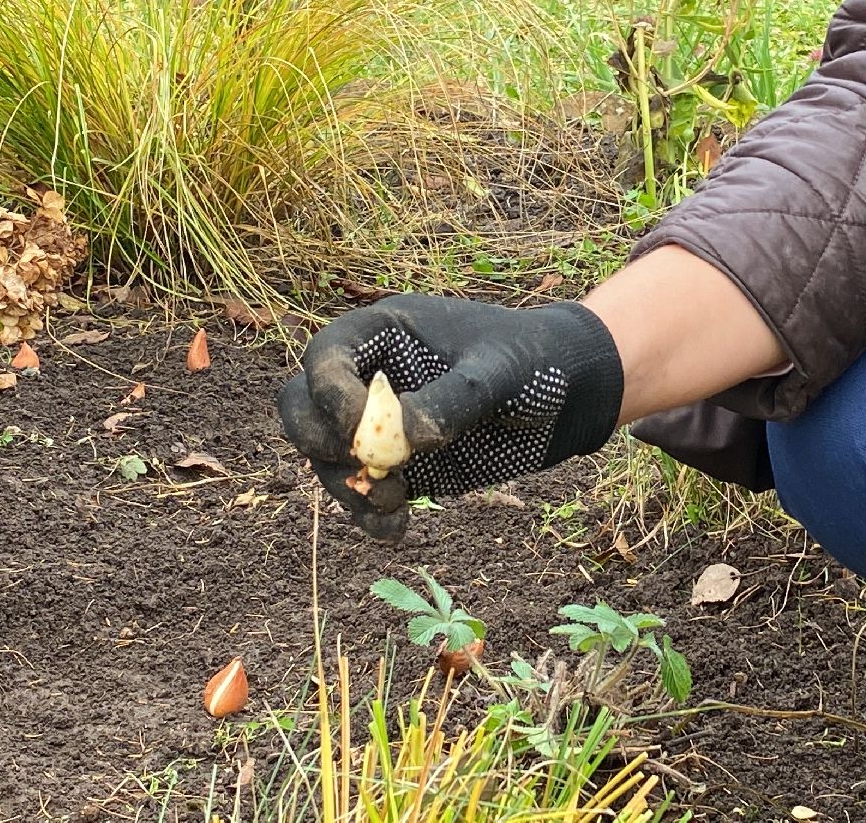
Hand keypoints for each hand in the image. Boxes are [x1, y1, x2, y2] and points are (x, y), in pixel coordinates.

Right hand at [278, 294, 624, 541]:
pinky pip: (360, 496)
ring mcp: (377, 425)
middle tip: (363, 465)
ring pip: (325, 459)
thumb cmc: (532, 362)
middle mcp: (368, 378)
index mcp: (382, 333)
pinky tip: (396, 532)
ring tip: (396, 500)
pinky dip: (368, 517)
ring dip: (347, 486)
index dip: (329, 394)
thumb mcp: (499, 373)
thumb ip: (451, 399)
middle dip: (320, 443)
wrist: (565, 397)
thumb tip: (399, 439)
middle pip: (301, 409)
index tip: (363, 431)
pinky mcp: (397, 467)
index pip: (325, 356)